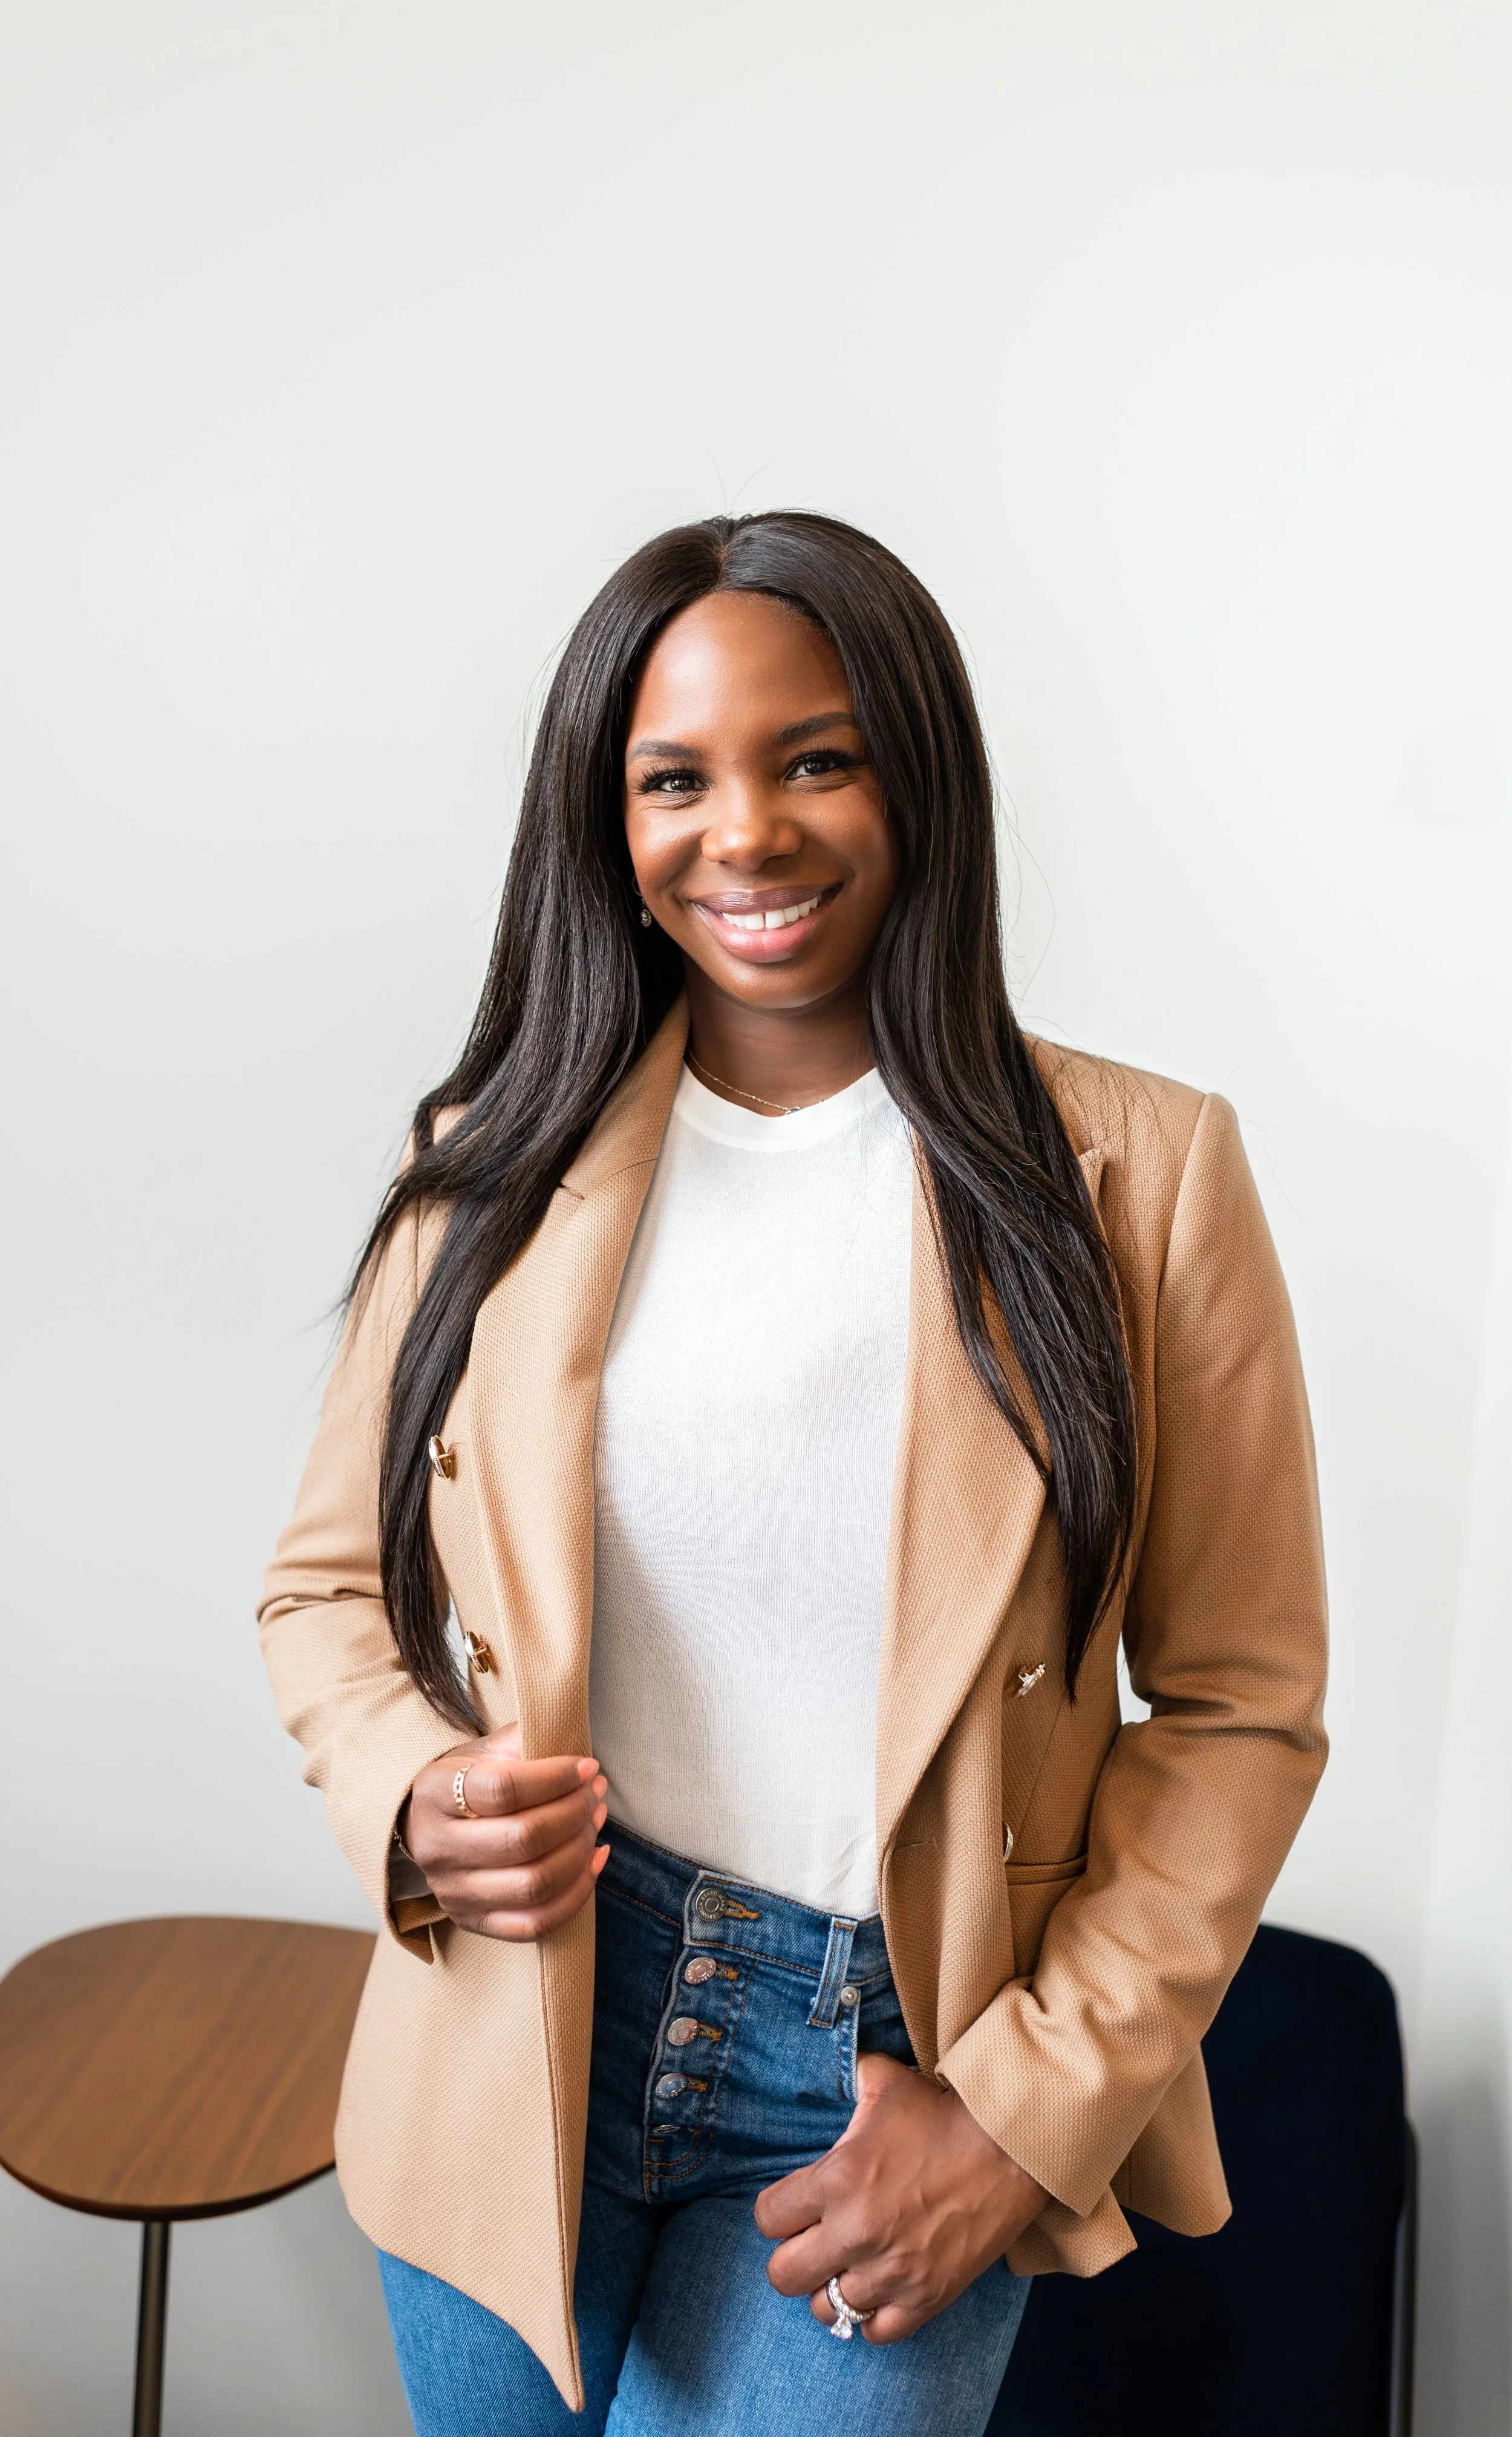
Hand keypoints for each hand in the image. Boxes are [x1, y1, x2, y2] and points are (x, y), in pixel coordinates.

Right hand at [401, 1724, 607, 1941]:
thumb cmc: (468, 1782)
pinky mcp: (473, 1922)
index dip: (556, 1777)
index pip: (504, 1790)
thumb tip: (569, 1740)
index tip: (586, 1766)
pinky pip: (536, 1923)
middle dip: (575, 1812)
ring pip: (535, 1883)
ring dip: (580, 1850)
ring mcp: (453, 1892)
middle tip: (595, 1792)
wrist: (428, 1826)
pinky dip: (576, 1894)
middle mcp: (437, 1847)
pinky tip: (594, 1860)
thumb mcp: (483, 1750)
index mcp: (435, 1794)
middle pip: (524, 1839)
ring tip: (596, 1820)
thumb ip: (521, 1740)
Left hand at [755, 2050, 1046, 2342]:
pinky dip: (873, 2314)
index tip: (797, 2206)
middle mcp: (856, 2233)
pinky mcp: (927, 2298)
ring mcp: (892, 2272)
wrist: (1010, 2148)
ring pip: (827, 2309)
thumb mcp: (884, 2081)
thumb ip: (847, 2078)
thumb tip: (831, 2068)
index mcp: (837, 2180)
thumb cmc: (943, 2113)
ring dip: (833, 2286)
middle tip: (816, 2240)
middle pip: (784, 2275)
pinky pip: (875, 2332)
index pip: (769, 2219)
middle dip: (794, 2256)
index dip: (779, 2211)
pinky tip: (881, 2287)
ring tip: (850, 2264)